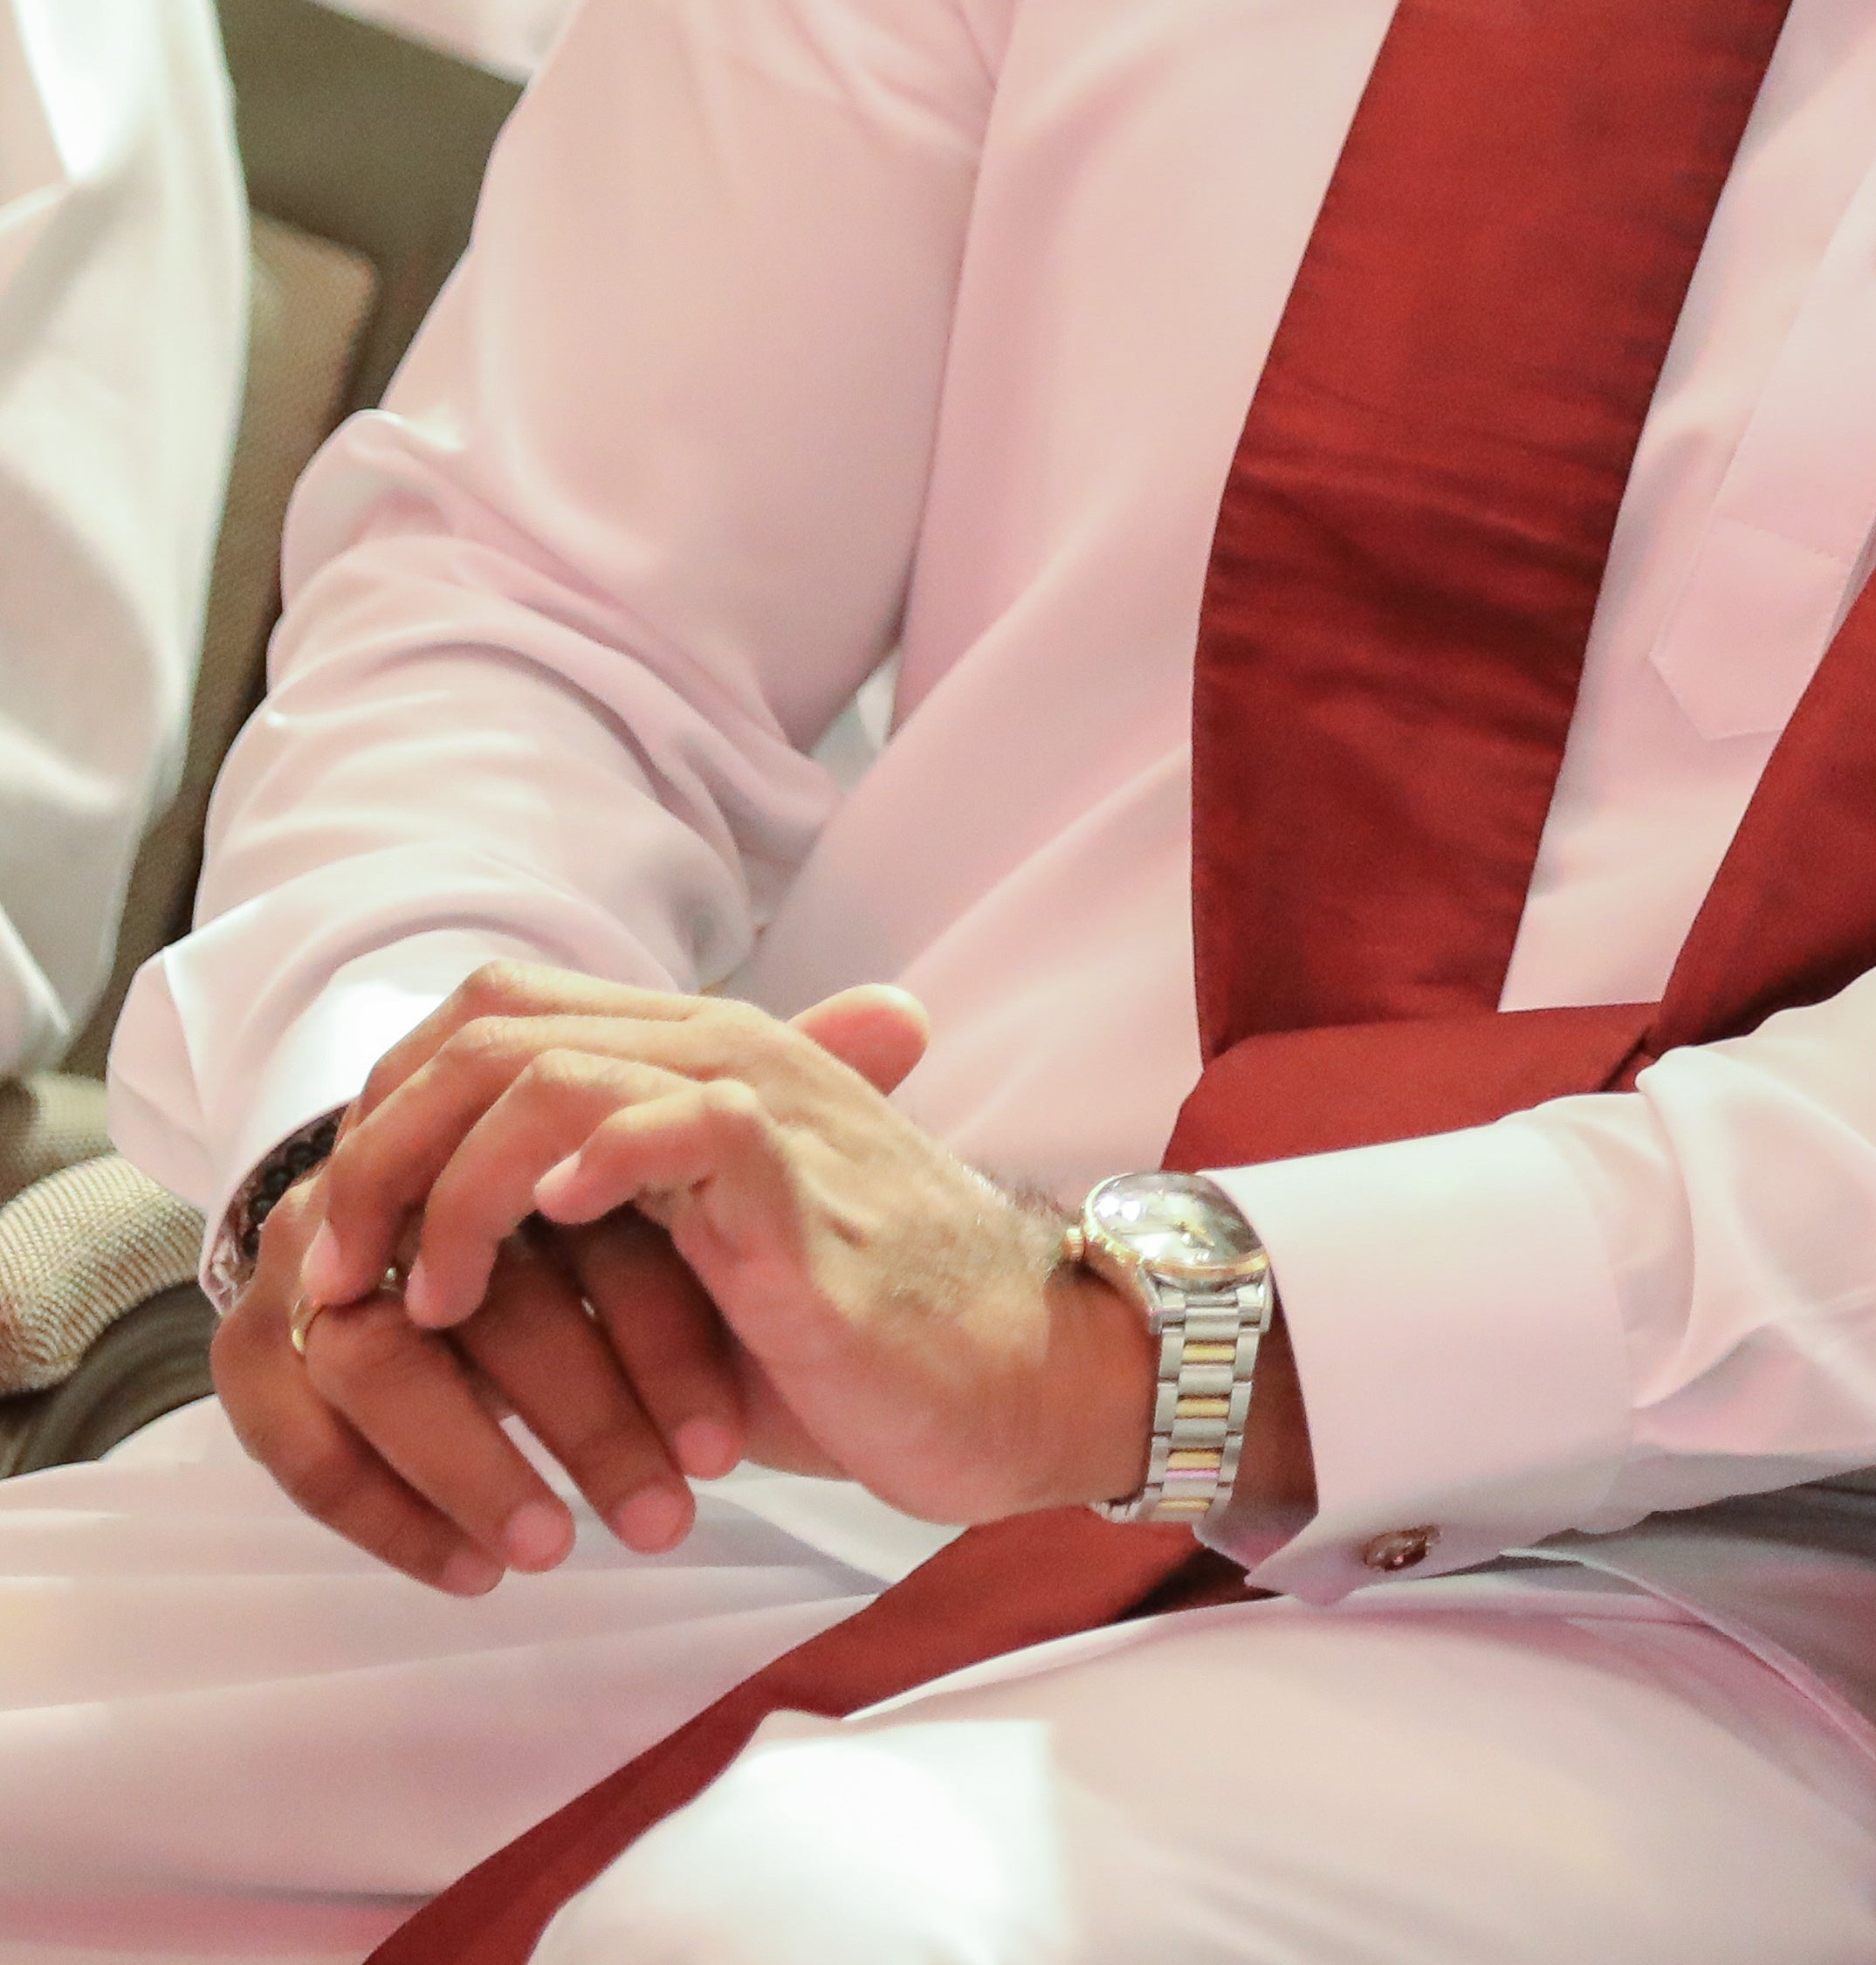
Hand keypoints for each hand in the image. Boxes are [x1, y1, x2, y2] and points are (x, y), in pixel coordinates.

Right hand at [215, 1123, 757, 1595]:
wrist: (501, 1282)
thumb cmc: (648, 1228)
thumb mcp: (711, 1168)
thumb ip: (790, 1088)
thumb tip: (899, 1010)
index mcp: (516, 1123)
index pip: (576, 1217)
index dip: (653, 1324)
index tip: (727, 1443)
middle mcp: (409, 1183)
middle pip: (486, 1296)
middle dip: (585, 1415)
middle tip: (670, 1515)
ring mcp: (315, 1263)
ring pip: (382, 1363)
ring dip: (479, 1466)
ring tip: (564, 1550)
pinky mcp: (268, 1352)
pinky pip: (298, 1434)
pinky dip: (386, 1510)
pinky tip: (473, 1573)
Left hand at [296, 966, 1152, 1531]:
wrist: (1019, 1376)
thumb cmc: (850, 1343)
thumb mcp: (686, 1273)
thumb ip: (582, 1234)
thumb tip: (419, 1273)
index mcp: (694, 1066)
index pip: (491, 1013)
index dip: (390, 1106)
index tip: (349, 1230)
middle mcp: (727, 1058)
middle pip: (491, 1031)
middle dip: (382, 1153)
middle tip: (342, 1274)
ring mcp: (771, 1116)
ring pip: (556, 1073)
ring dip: (450, 1190)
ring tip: (430, 1300)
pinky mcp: (804, 1195)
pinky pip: (685, 1126)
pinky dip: (593, 1165)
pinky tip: (552, 1229)